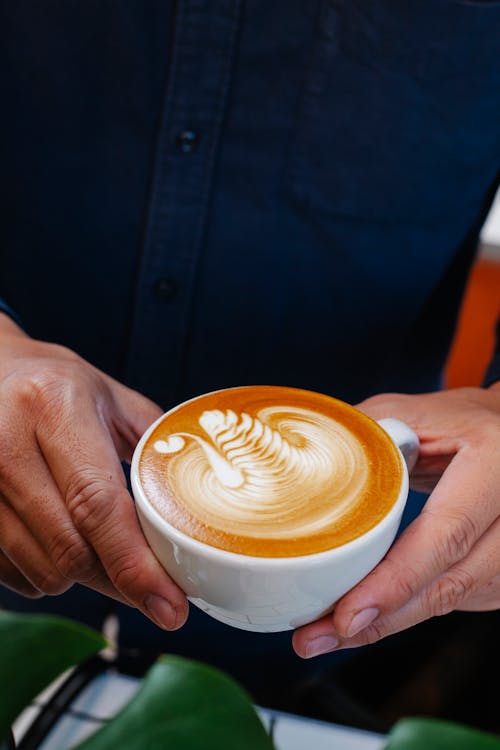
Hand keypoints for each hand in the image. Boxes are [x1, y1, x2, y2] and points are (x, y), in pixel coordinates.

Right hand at [0, 314, 187, 629]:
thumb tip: (199, 511)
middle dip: (119, 579)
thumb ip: (156, 448)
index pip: (96, 503)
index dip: (135, 564)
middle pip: (70, 550)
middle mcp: (6, 442)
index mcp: (55, 406)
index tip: (170, 606)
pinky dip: (46, 574)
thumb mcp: (115, 400)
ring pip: (42, 570)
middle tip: (150, 581)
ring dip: (83, 577)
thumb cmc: (59, 388)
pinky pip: (12, 575)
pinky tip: (60, 540)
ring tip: (101, 544)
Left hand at [293, 384, 499, 657]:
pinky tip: (372, 612)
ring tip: (328, 631)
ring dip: (389, 621)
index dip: (395, 582)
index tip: (345, 615)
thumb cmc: (458, 420)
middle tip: (315, 636)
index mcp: (494, 463)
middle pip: (449, 584)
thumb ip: (362, 438)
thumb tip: (301, 471)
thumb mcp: (411, 413)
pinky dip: (411, 609)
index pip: (446, 534)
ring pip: (452, 601)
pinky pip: (457, 600)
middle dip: (379, 619)